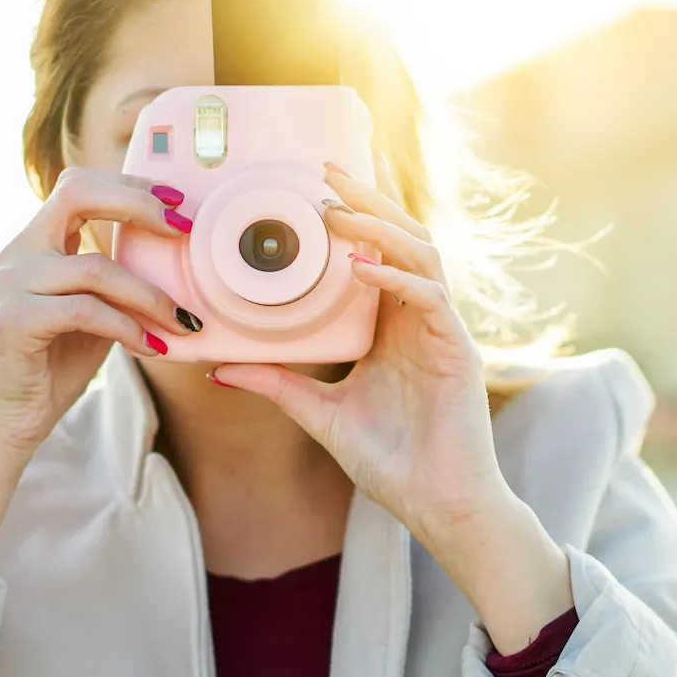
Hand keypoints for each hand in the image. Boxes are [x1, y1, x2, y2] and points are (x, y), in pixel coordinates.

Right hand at [0, 170, 186, 571]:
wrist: (7, 423)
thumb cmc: (53, 367)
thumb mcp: (94, 314)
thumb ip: (118, 282)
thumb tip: (179, 259)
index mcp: (36, 243)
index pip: (78, 186)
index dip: (129, 186)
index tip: (177, 203)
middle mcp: (17, 253)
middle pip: (76, 194)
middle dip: (138, 205)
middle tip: (185, 231)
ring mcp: (9, 284)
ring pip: (96, 268)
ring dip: (150, 295)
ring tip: (182, 322)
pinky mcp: (13, 320)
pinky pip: (86, 310)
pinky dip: (127, 327)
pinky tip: (153, 348)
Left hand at [210, 159, 572, 651]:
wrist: (437, 505)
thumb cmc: (392, 463)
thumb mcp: (320, 415)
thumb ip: (277, 385)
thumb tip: (219, 370)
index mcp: (391, 326)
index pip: (376, 252)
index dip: (352, 215)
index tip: (313, 186)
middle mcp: (419, 318)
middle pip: (401, 238)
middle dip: (365, 201)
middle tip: (324, 171)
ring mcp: (442, 330)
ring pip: (420, 255)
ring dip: (379, 228)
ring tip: (336, 213)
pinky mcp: (457, 350)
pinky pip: (429, 299)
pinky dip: (396, 279)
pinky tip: (362, 270)